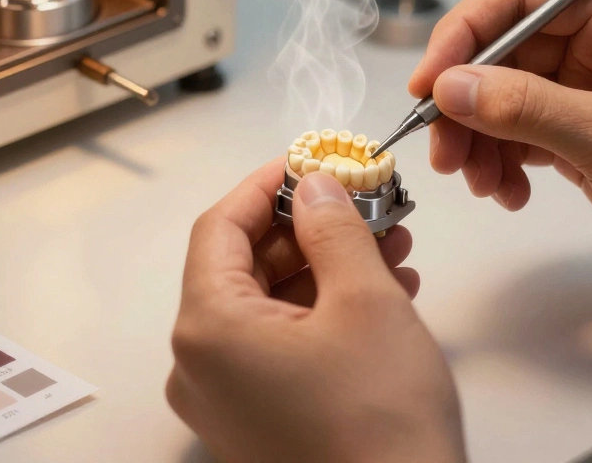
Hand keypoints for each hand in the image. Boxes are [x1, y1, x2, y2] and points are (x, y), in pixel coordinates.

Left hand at [167, 160, 465, 462]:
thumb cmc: (380, 431)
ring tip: (390, 246)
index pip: (221, 225)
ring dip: (326, 268)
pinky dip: (322, 314)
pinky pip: (279, 346)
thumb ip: (335, 228)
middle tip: (365, 202)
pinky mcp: (257, 423)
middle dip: (311, 227)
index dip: (269, 184)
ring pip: (269, 305)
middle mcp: (201, 366)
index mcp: (208, 329)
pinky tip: (381, 295)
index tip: (312, 160)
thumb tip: (317, 186)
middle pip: (244, 264)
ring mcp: (226, 401)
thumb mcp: (365, 302)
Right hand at [410, 0, 591, 328]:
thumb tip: (450, 87)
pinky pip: (519, 133)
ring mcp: (591, 88)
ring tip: (479, 181)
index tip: (430, 80)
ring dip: (479, 138)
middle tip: (443, 149)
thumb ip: (524, 108)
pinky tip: (508, 192)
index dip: (465, 31)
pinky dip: (502, 161)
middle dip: (466, 101)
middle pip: (502, 51)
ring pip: (503, 96)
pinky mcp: (584, 132)